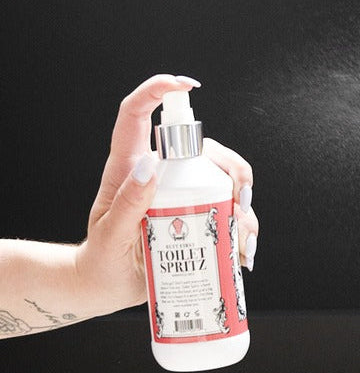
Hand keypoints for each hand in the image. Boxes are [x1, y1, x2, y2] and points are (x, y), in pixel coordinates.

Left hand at [74, 75, 259, 317]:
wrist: (107, 287)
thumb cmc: (102, 261)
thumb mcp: (110, 236)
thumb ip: (128, 203)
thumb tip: (149, 165)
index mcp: (129, 168)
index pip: (137, 115)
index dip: (158, 90)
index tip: (186, 85)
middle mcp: (161, 174)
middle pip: (205, 150)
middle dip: (233, 169)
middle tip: (240, 202)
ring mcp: (182, 194)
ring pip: (225, 180)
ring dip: (244, 206)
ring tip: (242, 240)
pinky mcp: (198, 215)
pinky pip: (231, 211)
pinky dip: (244, 229)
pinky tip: (243, 252)